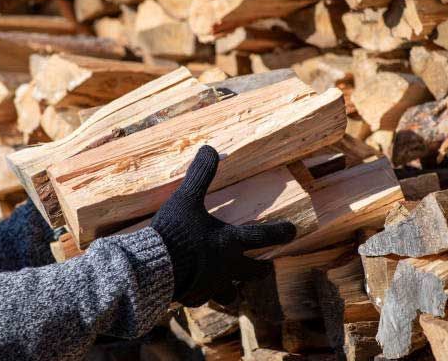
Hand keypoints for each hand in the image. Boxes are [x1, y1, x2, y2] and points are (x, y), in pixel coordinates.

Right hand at [150, 146, 296, 306]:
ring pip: (231, 292)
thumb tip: (209, 148)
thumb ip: (200, 175)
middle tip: (265, 267)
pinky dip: (202, 293)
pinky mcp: (194, 297)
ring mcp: (211, 286)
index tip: (294, 231)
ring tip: (229, 284)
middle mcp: (226, 267)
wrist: (154, 269)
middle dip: (260, 269)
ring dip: (233, 287)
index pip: (262, 236)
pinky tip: (194, 288)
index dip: (280, 232)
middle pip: (253, 272)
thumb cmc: (174, 233)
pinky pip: (203, 298)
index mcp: (229, 242)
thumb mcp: (186, 199)